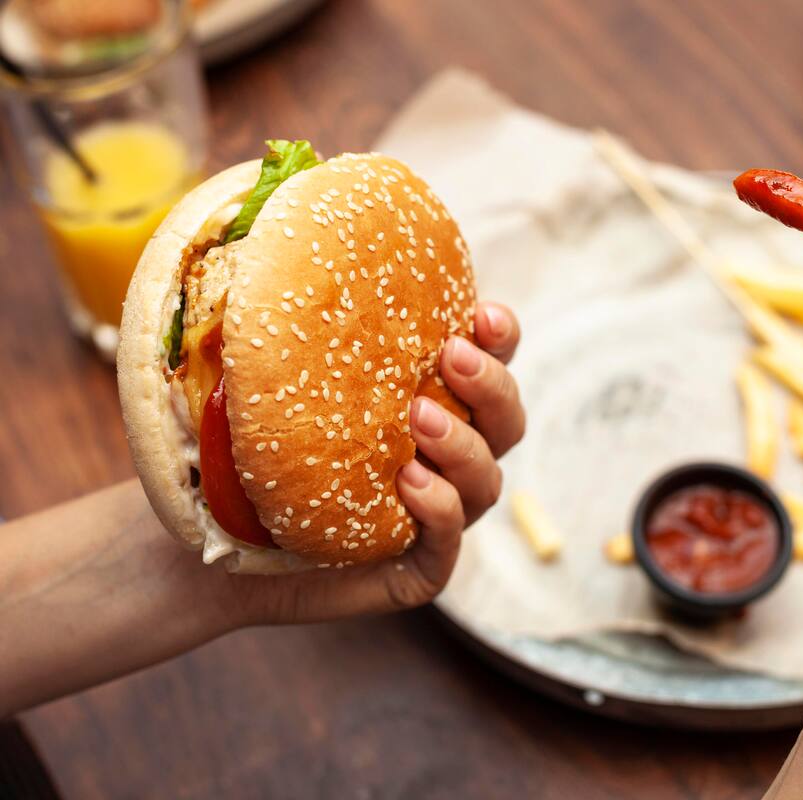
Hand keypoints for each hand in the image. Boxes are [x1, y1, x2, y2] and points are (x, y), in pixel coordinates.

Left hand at [226, 301, 524, 625]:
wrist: (203, 546)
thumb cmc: (235, 452)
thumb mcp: (255, 376)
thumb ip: (276, 315)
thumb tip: (256, 215)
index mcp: (427, 402)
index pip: (488, 365)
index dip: (501, 339)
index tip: (483, 314)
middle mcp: (443, 458)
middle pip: (507, 420)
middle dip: (493, 385)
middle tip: (452, 358)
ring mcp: (436, 516)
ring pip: (488, 481)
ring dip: (465, 447)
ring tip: (419, 422)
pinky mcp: (414, 569)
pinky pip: (450, 543)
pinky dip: (442, 510)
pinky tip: (410, 485)